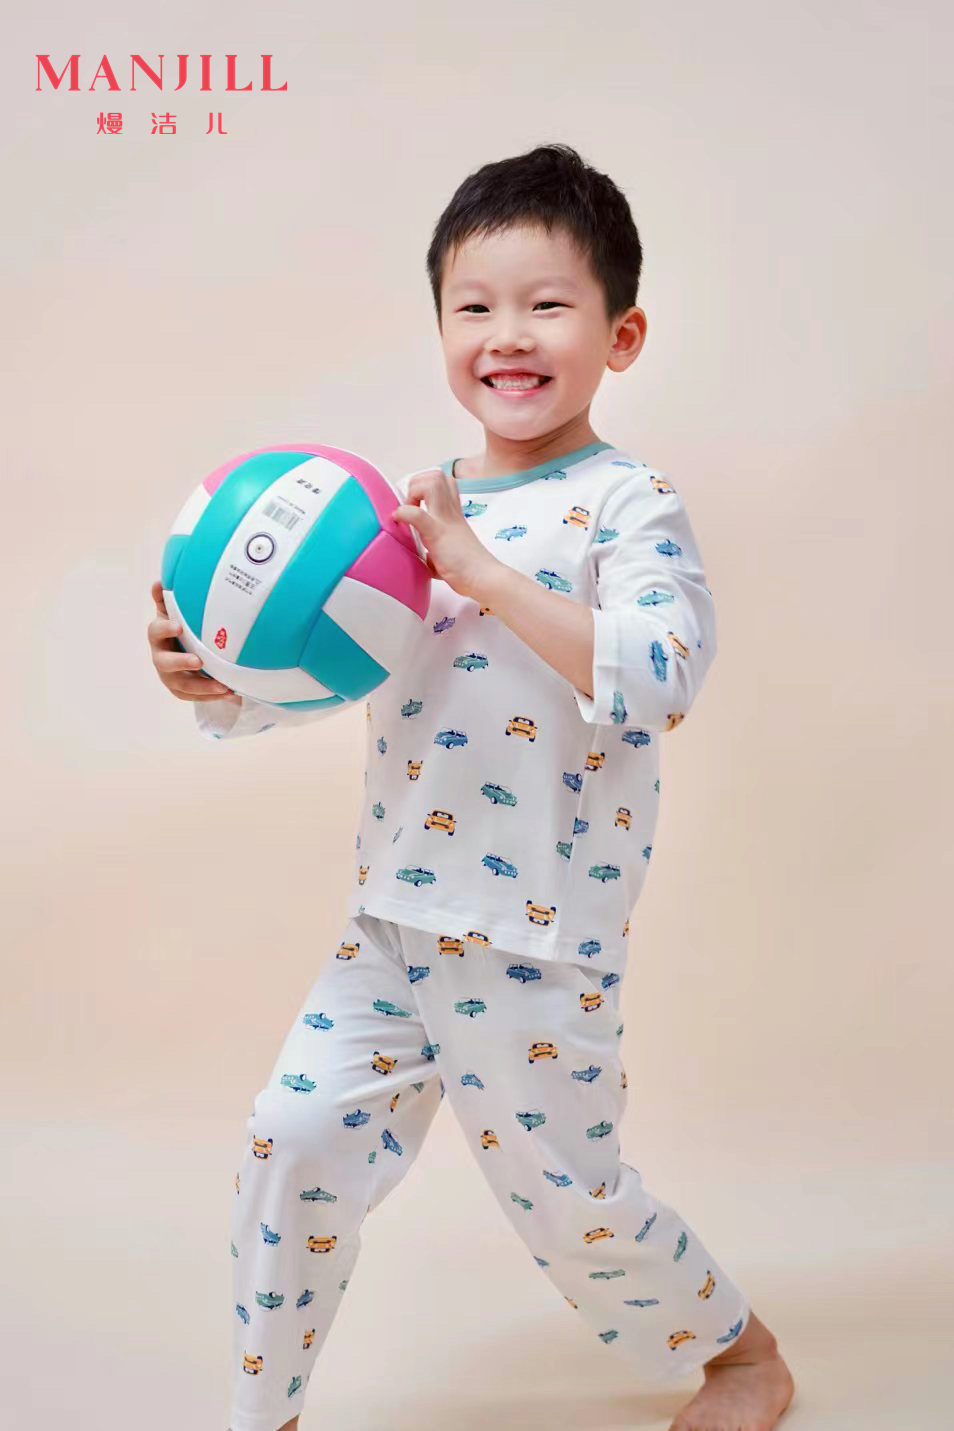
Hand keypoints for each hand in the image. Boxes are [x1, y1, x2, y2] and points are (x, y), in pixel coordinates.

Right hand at [147, 580, 240, 702]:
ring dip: (203, 687)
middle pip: (166, 663)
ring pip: (182, 686)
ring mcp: (169, 677)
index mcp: (158, 636)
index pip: (155, 631)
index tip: (178, 626)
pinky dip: (212, 696)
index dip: (165, 629)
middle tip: (199, 661)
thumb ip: (167, 599)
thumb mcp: (172, 612)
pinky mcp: (180, 690)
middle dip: (181, 663)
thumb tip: (159, 581)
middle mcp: (160, 657)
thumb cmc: (179, 627)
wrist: (178, 650)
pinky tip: (231, 693)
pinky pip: (195, 697)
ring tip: (224, 686)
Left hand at [392, 468, 497, 600]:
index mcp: (455, 515)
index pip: (445, 482)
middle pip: (437, 475)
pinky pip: (418, 514)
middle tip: (411, 506)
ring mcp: (445, 521)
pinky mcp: (438, 534)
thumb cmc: (470, 570)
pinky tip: (399, 520)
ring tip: (409, 512)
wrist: (484, 579)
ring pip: (431, 483)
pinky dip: (404, 513)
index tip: (417, 505)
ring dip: (413, 492)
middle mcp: (451, 513)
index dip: (426, 486)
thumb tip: (430, 559)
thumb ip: (439, 551)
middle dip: (417, 484)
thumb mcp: (452, 553)